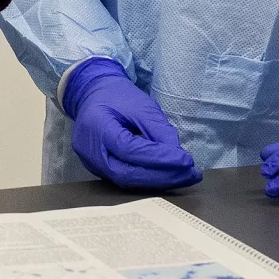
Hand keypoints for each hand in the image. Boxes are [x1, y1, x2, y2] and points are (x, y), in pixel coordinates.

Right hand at [62, 57, 201, 190]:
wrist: (92, 96)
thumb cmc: (118, 97)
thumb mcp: (142, 106)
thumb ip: (160, 131)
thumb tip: (179, 157)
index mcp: (96, 126)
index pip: (129, 150)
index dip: (159, 158)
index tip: (187, 161)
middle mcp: (88, 150)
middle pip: (126, 173)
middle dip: (162, 177)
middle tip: (190, 174)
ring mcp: (91, 163)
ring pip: (125, 181)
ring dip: (157, 182)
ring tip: (184, 177)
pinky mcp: (97, 169)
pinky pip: (123, 179)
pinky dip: (147, 180)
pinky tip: (167, 176)